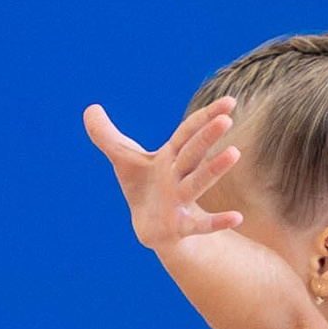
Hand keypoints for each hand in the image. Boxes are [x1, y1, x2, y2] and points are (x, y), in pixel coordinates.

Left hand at [84, 98, 244, 248]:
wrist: (150, 227)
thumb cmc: (143, 187)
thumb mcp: (123, 159)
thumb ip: (105, 135)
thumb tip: (90, 108)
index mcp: (170, 156)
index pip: (188, 131)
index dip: (205, 117)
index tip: (229, 101)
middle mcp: (179, 175)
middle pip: (193, 153)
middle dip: (207, 136)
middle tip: (227, 119)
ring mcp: (182, 200)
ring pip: (199, 182)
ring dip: (215, 169)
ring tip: (234, 153)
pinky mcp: (181, 226)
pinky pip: (202, 225)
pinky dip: (218, 222)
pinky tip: (237, 218)